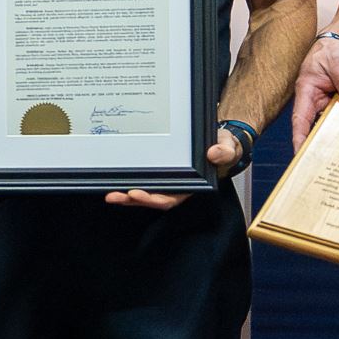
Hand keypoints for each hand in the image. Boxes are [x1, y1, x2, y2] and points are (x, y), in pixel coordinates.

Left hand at [105, 129, 240, 211]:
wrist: (220, 139)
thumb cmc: (224, 146)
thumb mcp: (229, 147)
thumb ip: (225, 151)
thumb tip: (214, 154)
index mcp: (191, 186)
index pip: (169, 198)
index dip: (152, 199)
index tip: (137, 194)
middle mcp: (176, 187)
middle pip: (151, 198)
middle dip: (132, 199)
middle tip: (115, 195)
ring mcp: (167, 180)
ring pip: (144, 191)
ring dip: (125, 194)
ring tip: (109, 193)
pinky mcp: (160, 171)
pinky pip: (143, 179)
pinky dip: (129, 181)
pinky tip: (114, 180)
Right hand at [292, 35, 338, 147]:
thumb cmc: (332, 51)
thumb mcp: (338, 61)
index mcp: (306, 92)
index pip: (299, 120)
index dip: (299, 137)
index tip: (300, 153)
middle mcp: (315, 103)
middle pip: (314, 129)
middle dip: (318, 147)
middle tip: (323, 165)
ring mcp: (328, 107)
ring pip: (330, 127)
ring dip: (336, 140)